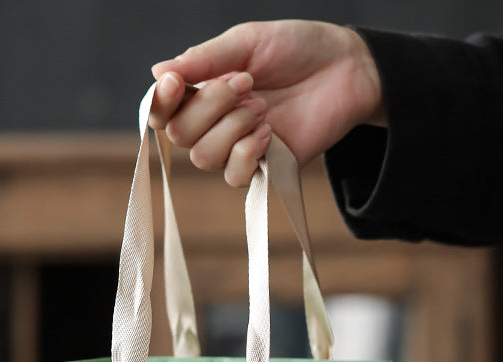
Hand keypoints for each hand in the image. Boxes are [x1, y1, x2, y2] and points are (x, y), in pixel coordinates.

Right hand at [149, 20, 383, 185]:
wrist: (345, 69)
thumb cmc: (297, 48)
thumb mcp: (247, 42)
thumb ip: (204, 59)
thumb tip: (157, 72)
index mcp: (202, 90)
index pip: (161, 111)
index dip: (160, 103)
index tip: (177, 83)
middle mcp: (213, 123)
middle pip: (180, 136)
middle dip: (210, 107)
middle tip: (246, 84)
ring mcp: (236, 147)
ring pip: (204, 158)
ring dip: (231, 129)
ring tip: (262, 108)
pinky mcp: (263, 168)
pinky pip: (235, 177)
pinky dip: (247, 153)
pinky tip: (269, 133)